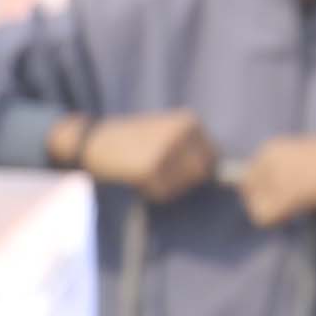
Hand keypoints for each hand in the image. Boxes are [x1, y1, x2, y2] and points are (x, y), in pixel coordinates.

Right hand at [72, 108, 216, 201]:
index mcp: (188, 122)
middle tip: (156, 173)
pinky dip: (150, 193)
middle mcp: (182, 133)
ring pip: (184, 185)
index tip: (169, 166)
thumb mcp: (163, 132)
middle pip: (201, 172)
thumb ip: (189, 147)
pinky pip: (163, 194)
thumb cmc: (128, 140)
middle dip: (182, 180)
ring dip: (166, 187)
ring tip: (144, 173)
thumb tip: (226, 175)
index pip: (212, 157)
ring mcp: (167, 150)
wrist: (89, 141)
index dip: (193, 169)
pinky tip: (134, 179)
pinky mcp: (151, 169)